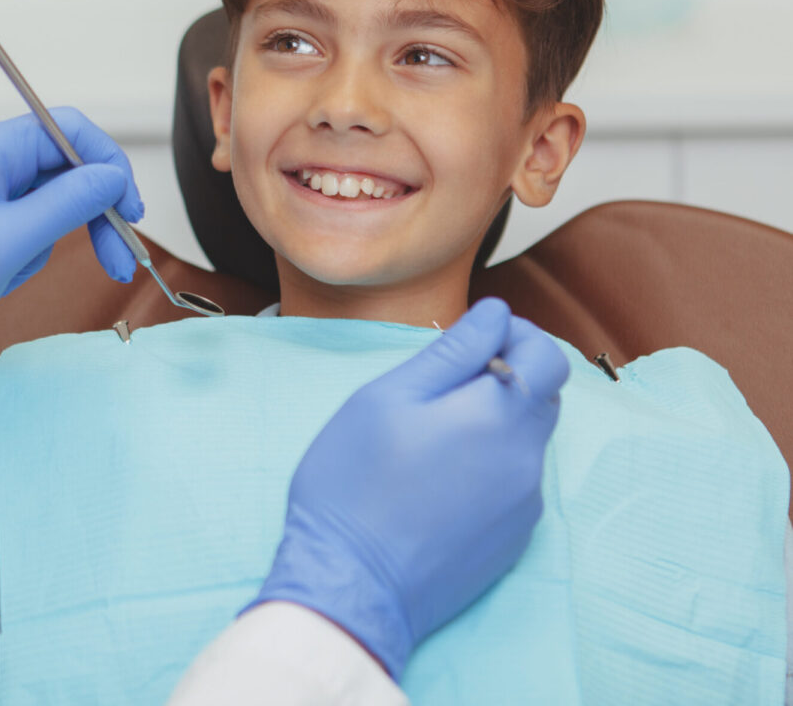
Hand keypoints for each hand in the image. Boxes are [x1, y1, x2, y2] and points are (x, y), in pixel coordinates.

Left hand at [0, 110, 142, 337]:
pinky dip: (26, 238)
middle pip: (61, 164)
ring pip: (44, 191)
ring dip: (47, 234)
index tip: (130, 212)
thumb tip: (114, 178)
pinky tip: (4, 265)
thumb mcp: (8, 246)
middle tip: (117, 258)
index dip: (111, 167)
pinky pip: (21, 206)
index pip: (70, 131)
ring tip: (15, 270)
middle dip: (90, 212)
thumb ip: (69, 204)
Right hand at [246, 297, 569, 679]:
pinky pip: (515, 481)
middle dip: (507, 375)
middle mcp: (527, 461)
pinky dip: (490, 463)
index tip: (474, 342)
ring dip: (496, 420)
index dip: (518, 336)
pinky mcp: (513, 540)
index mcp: (500, 417)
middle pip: (544, 396)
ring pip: (527, 439)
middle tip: (447, 383)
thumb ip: (453, 350)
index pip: (549, 357)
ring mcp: (524, 506)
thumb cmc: (356, 482)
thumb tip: (497, 313)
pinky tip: (439, 477)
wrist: (350, 587)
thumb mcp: (389, 396)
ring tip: (434, 433)